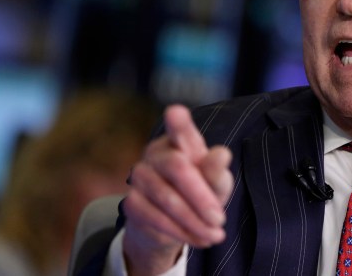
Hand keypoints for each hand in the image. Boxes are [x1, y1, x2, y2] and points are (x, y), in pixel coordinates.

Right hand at [122, 105, 233, 274]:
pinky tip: (199, 239)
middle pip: (177, 167)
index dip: (178, 123)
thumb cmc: (200, 192)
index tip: (175, 112)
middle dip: (201, 197)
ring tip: (215, 235)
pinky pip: (155, 219)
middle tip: (220, 219)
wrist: (174, 223)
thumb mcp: (215, 184)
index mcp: (180, 142)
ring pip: (167, 198)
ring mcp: (139, 176)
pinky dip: (181, 233)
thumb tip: (221, 155)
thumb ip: (216, 172)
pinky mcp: (131, 202)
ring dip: (194, 221)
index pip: (180, 131)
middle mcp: (156, 154)